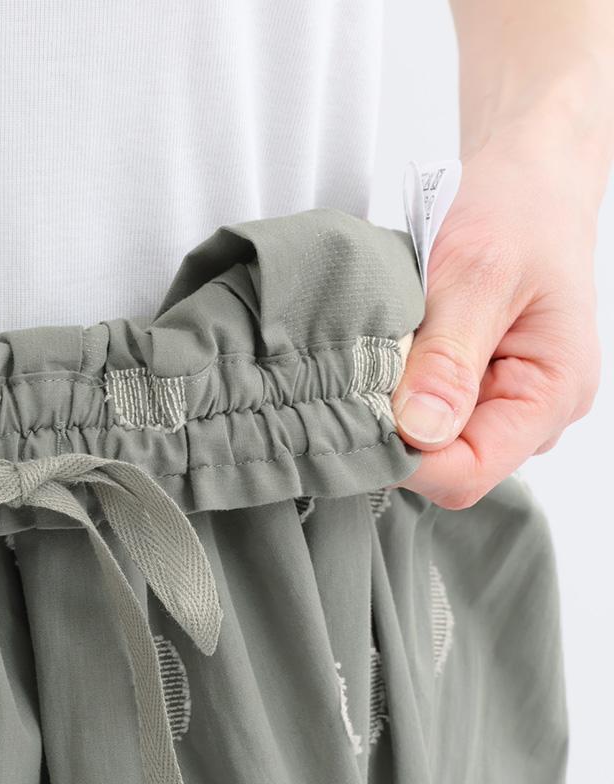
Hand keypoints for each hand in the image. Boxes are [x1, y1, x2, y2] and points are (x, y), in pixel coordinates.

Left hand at [393, 126, 606, 507]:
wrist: (526, 183)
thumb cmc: (516, 213)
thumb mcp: (478, 274)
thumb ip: (447, 358)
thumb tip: (419, 432)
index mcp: (550, 396)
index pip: (467, 474)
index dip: (407, 461)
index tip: (359, 416)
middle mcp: (532, 417)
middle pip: (445, 468)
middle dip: (397, 432)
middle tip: (363, 373)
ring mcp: (504, 408)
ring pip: (430, 446)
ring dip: (396, 410)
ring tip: (389, 350)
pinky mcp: (475, 395)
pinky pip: (426, 418)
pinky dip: (400, 393)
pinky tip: (396, 354)